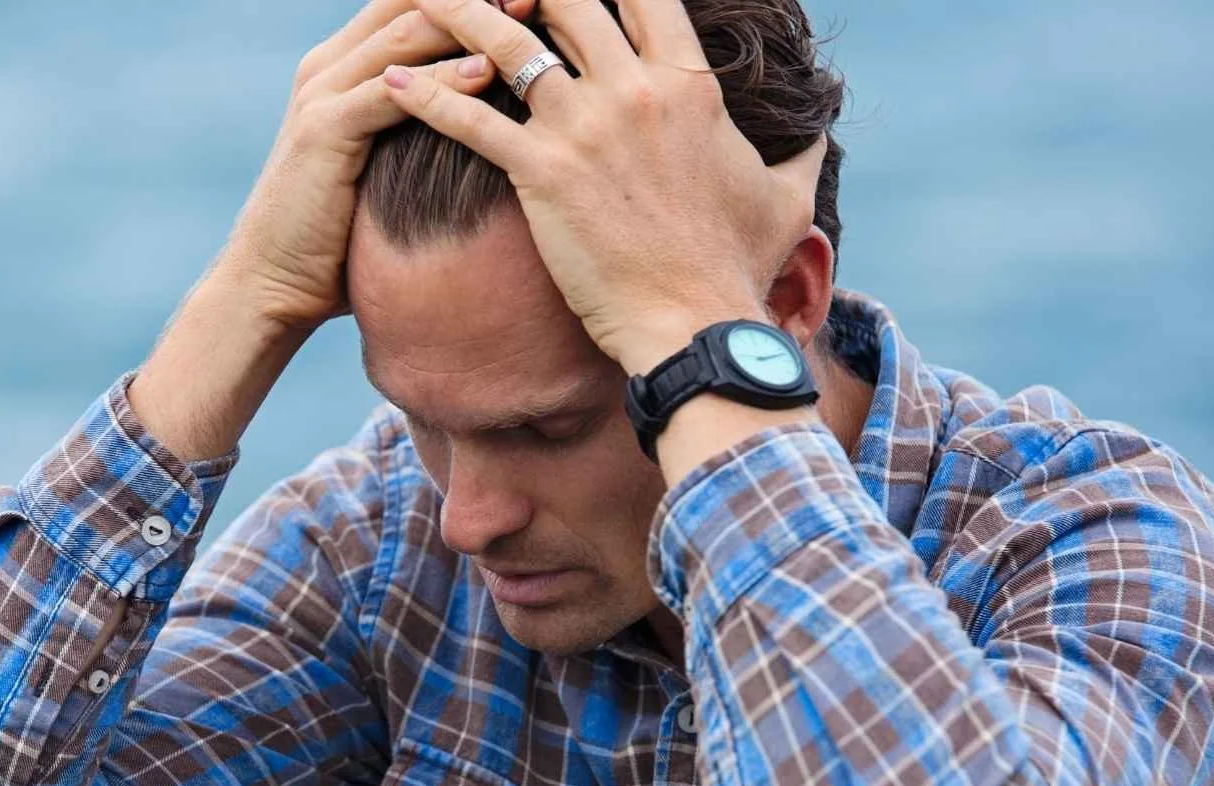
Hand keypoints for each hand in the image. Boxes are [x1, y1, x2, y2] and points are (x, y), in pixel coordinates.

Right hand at [217, 0, 531, 331]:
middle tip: (536, 3)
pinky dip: (441, 80)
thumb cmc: (339, 235)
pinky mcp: (323, 129)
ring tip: (527, 21)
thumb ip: (418, 129)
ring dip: (470, 25)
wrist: (273, 281)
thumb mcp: (383, 165)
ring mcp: (321, 93)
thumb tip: (484, 125)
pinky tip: (487, 75)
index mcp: (343, 65)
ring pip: (405, 33)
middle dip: (476, 2)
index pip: (410, 5)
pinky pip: (390, 90)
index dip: (469, 1)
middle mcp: (329, 65)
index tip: (530, 7)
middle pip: (411, 3)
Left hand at [381, 0, 825, 371]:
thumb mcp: (784, 198)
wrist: (696, 326)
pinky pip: (470, 119)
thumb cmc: (737, 268)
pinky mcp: (541, 172)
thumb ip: (799, 152)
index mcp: (688, 85)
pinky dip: (425, 96)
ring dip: (458, 12)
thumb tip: (822, 130)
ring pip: (507, 42)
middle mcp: (635, 90)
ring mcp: (585, 127)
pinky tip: (391, 81)